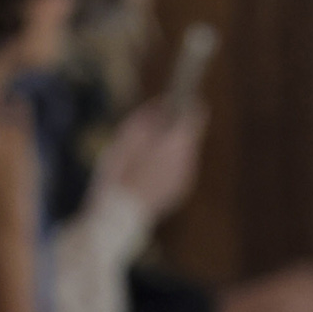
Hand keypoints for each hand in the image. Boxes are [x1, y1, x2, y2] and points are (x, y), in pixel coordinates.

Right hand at [98, 96, 207, 223]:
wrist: (121, 215)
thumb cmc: (119, 173)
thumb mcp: (126, 138)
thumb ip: (147, 119)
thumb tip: (161, 104)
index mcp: (176, 143)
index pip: (193, 116)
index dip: (187, 105)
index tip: (180, 96)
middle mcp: (187, 160)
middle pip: (189, 135)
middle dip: (175, 128)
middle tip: (158, 121)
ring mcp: (186, 176)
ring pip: (185, 153)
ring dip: (171, 147)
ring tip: (150, 147)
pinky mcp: (181, 190)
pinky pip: (180, 169)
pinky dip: (169, 165)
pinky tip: (151, 168)